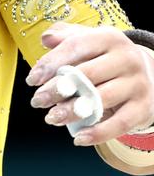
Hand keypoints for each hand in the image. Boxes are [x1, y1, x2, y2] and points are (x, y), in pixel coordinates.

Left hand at [26, 22, 153, 145]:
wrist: (147, 74)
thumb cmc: (105, 58)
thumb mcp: (89, 42)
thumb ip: (66, 37)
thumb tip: (46, 39)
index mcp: (109, 37)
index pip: (75, 47)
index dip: (51, 63)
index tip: (31, 80)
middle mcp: (127, 58)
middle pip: (86, 75)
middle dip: (57, 89)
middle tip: (37, 101)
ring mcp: (138, 83)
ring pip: (100, 100)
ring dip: (72, 111)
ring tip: (51, 118)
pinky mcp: (144, 107)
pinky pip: (120, 123)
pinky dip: (98, 133)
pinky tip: (78, 138)